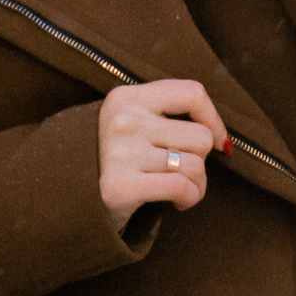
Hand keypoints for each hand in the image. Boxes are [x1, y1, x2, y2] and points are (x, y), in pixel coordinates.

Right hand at [97, 79, 229, 233]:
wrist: (73, 194)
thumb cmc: (120, 158)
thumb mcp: (136, 121)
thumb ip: (171, 117)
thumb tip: (222, 140)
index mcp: (127, 97)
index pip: (192, 93)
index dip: (214, 119)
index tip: (216, 140)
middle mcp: (123, 120)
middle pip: (200, 137)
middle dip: (200, 160)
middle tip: (182, 171)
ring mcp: (119, 153)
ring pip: (196, 166)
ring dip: (198, 185)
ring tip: (180, 188)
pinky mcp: (119, 186)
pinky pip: (181, 187)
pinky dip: (189, 198)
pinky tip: (178, 202)